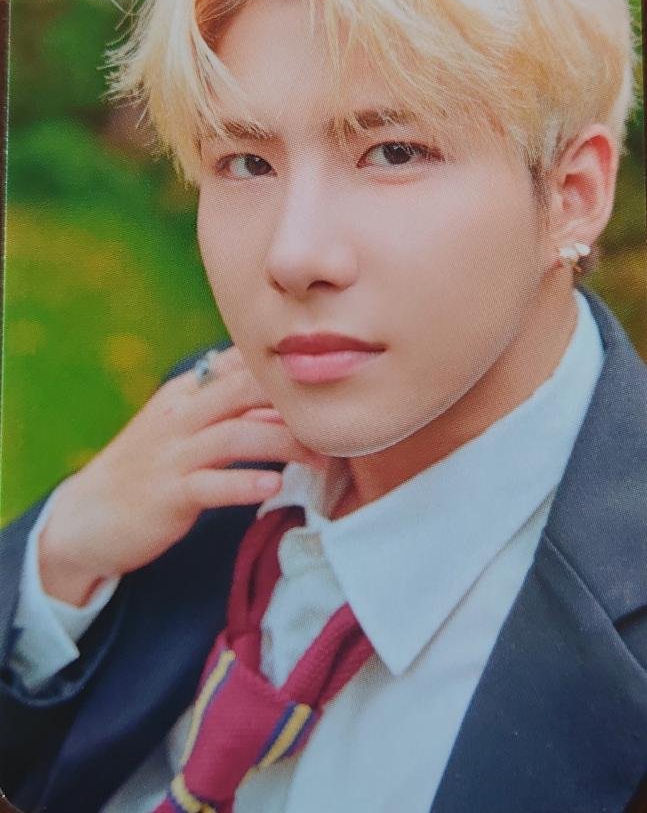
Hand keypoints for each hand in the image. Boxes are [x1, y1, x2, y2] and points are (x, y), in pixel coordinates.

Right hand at [38, 346, 327, 604]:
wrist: (88, 515)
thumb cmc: (149, 468)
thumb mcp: (182, 424)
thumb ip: (227, 406)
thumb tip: (285, 395)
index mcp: (185, 392)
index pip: (238, 365)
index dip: (283, 370)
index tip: (326, 382)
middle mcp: (179, 416)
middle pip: (242, 391)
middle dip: (293, 401)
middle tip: (335, 420)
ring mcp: (172, 455)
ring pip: (235, 436)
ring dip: (283, 445)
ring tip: (320, 459)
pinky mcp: (168, 495)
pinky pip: (211, 485)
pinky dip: (245, 484)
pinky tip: (275, 488)